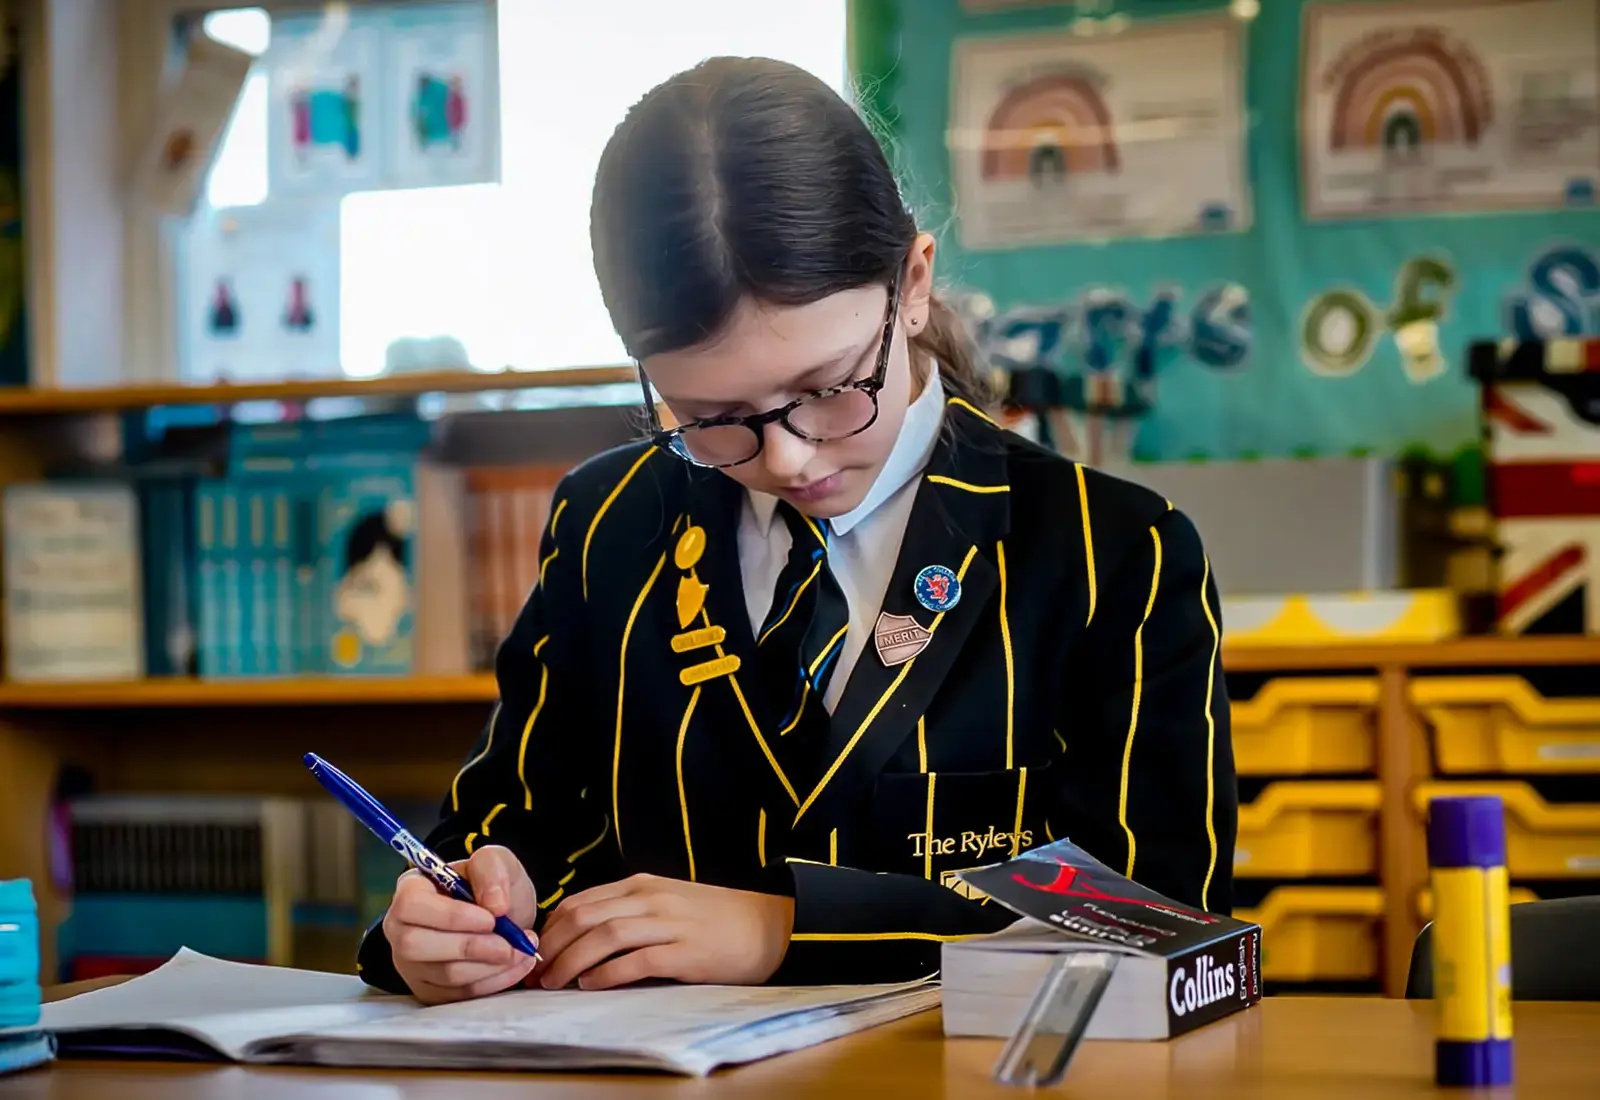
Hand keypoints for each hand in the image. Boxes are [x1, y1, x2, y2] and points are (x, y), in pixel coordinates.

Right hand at [383, 844, 540, 1004]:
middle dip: (471, 948)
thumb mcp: (496, 861)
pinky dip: (492, 983)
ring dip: (489, 967)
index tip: (492, 918)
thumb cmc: (490, 887)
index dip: (451, 916)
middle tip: (511, 944)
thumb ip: (491, 869)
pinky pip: (457, 995)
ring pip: (443, 975)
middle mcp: (400, 929)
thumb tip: (494, 906)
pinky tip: (516, 966)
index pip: (412, 906)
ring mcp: (411, 964)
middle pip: (417, 946)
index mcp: (410, 890)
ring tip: (522, 951)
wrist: (502, 918)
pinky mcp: (429, 990)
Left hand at [536, 874, 794, 990]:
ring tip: (555, 982)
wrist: (767, 925)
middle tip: (537, 972)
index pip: (582, 902)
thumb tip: (582, 937)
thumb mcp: (667, 902)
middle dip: (553, 946)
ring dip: (571, 960)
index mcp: (643, 885)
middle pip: (586, 917)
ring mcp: (670, 923)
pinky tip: (591, 985)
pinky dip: (607, 973)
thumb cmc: (714, 919)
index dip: (551, 928)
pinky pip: (636, 960)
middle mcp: (652, 899)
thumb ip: (630, 911)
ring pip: (605, 936)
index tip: (536, 952)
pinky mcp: (686, 951)